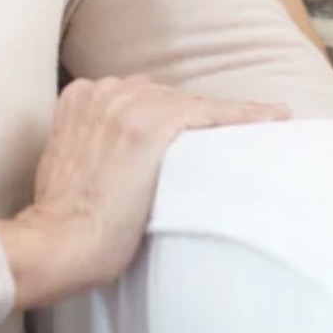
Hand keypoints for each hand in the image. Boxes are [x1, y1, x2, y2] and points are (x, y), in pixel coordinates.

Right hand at [0, 76, 287, 308]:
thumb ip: (95, 139)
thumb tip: (127, 154)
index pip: (142, 95)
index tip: (204, 120)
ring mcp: (127, 104)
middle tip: (243, 127)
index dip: (176, 110)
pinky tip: (273, 119)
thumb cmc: (66, 219)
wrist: (58, 242)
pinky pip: (211, 113)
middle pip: (169, 95)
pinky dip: (245, 117)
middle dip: (202, 114)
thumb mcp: (71, 161)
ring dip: (229, 116)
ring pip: (194, 102)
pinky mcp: (151, 125)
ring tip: (268, 121)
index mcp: (82, 96)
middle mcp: (105, 91)